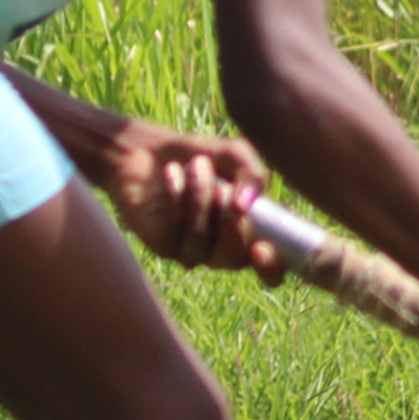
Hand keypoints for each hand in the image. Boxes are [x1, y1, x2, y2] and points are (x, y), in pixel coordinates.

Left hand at [83, 119, 281, 281]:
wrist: (147, 152)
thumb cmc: (197, 154)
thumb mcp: (235, 154)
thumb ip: (254, 172)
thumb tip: (247, 203)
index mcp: (252, 230)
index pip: (271, 267)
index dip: (272, 265)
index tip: (262, 246)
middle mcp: (224, 248)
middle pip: (235, 259)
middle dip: (232, 223)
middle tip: (224, 187)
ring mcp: (194, 250)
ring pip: (203, 243)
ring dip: (202, 199)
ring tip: (197, 165)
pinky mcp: (164, 246)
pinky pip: (177, 232)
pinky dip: (178, 196)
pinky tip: (172, 173)